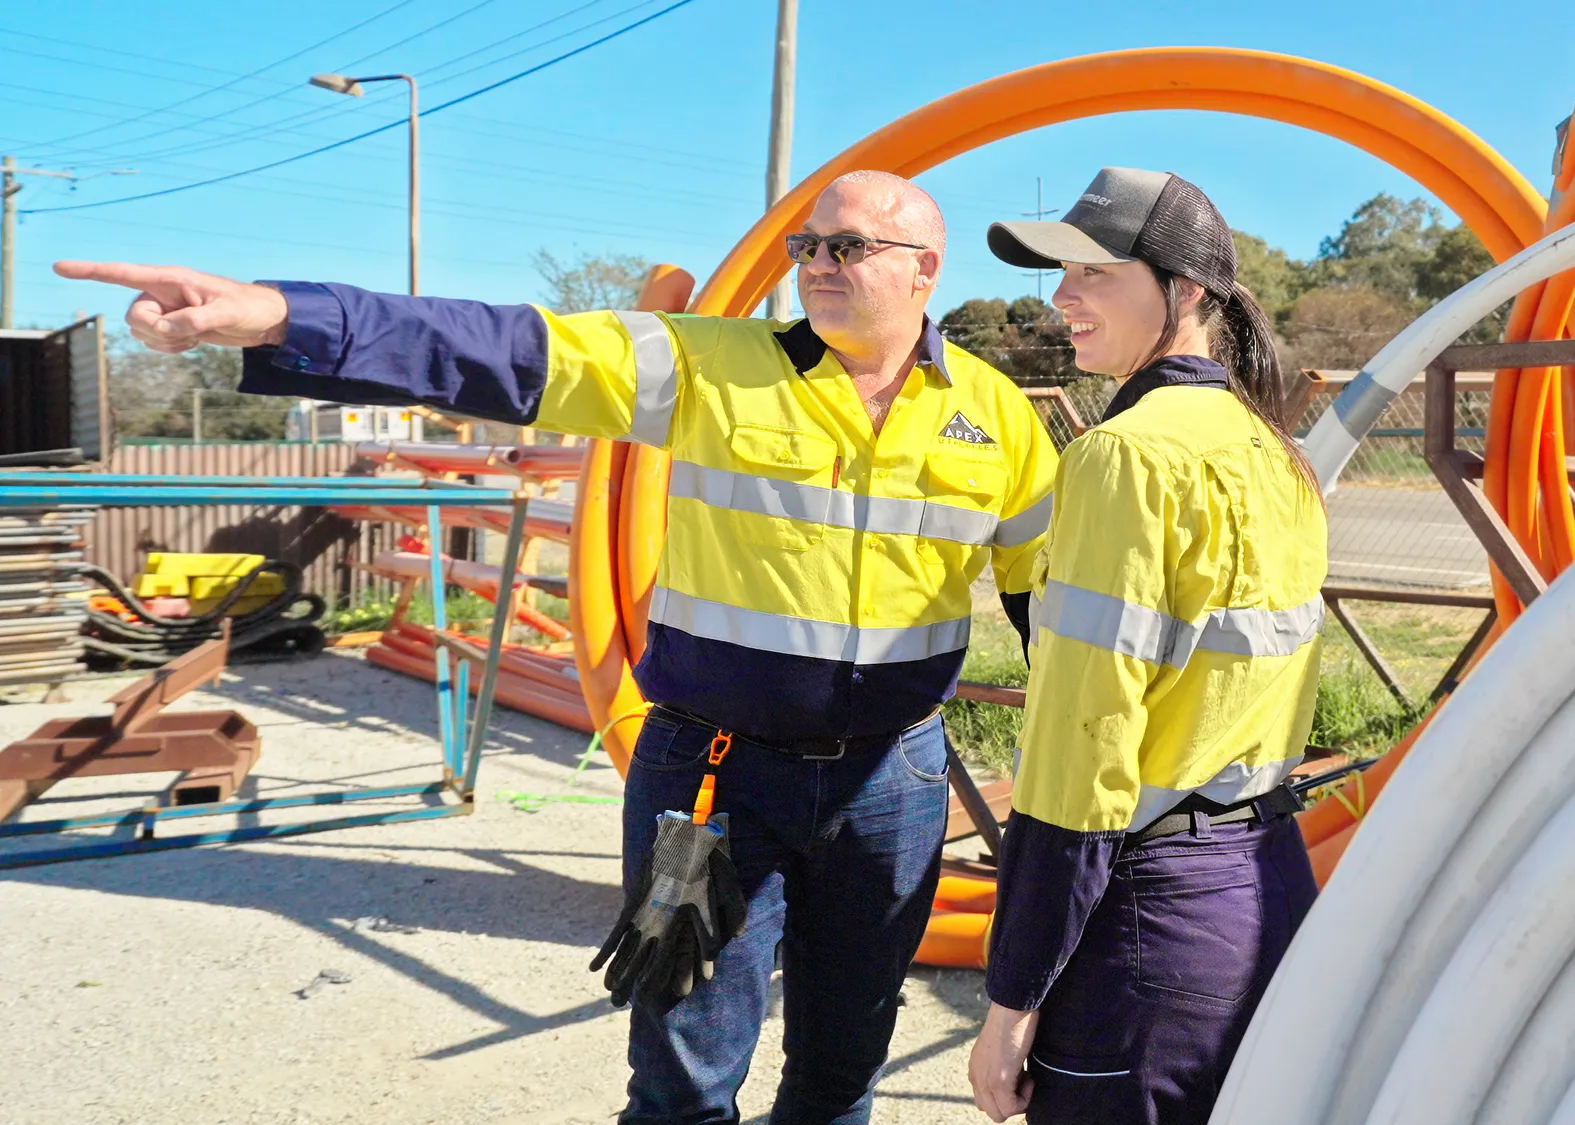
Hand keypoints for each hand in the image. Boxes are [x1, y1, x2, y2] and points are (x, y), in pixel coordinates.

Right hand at [53, 261, 289, 353]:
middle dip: (155, 332)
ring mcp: (166, 310)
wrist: (263, 320)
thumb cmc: (248, 307)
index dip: (90, 271)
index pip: (123, 273)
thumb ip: (195, 321)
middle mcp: (162, 292)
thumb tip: (167, 329)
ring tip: (194, 337)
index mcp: (170, 279)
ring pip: (140, 332)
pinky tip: (191, 344)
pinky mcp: (172, 326)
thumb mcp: (225, 314)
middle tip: (188, 333)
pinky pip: (152, 342)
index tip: (59, 267)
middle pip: (133, 317)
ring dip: (164, 342)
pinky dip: (168, 348)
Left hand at [970, 1002, 1038, 1121]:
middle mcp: (975, 1077)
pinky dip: (1025, 1098)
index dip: (1006, 1097)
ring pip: (1000, 1115)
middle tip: (1023, 1079)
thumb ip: (999, 1066)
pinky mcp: (998, 1081)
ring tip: (1025, 1076)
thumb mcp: (1001, 1048)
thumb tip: (1014, 1081)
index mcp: (975, 1069)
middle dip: (1012, 1103)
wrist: (1014, 1005)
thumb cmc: (1014, 1020)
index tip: (1019, 1078)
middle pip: (991, 1112)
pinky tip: (1028, 1074)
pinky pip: (1012, 1108)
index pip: (984, 1102)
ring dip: (1019, 1102)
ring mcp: (985, 1080)